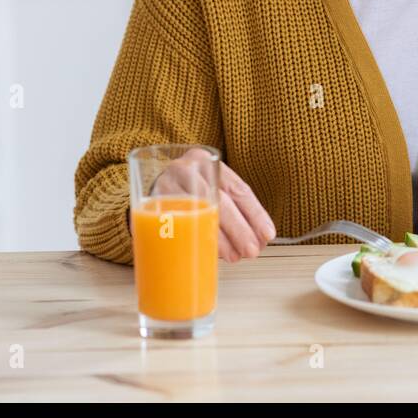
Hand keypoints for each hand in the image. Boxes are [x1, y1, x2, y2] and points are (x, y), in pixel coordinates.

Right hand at [154, 148, 276, 261]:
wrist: (149, 186)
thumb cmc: (188, 192)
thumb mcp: (210, 189)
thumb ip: (233, 208)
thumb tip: (259, 239)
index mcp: (209, 162)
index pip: (238, 189)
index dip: (256, 214)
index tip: (268, 235)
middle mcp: (188, 168)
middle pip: (221, 201)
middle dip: (240, 229)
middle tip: (252, 250)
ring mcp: (167, 184)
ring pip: (199, 214)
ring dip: (220, 239)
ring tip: (234, 256)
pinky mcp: (150, 203)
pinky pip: (177, 224)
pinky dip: (195, 238)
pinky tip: (208, 251)